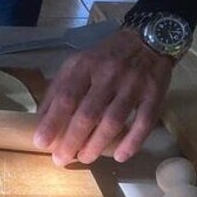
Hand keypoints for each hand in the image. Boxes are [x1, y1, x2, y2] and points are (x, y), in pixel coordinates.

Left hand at [34, 29, 172, 165]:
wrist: (149, 38)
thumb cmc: (106, 57)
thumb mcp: (77, 63)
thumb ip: (59, 88)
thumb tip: (41, 119)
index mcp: (85, 65)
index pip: (66, 97)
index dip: (52, 122)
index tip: (41, 142)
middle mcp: (108, 73)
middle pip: (88, 114)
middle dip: (72, 141)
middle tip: (62, 159)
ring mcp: (133, 83)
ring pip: (113, 120)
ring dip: (97, 145)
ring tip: (85, 158)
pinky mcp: (155, 92)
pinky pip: (144, 121)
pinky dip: (132, 141)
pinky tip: (120, 156)